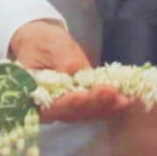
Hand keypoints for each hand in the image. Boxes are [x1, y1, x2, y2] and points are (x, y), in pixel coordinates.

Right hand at [7, 20, 128, 123]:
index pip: (51, 106)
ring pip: (85, 114)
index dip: (68, 103)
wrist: (42, 42)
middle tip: (111, 93)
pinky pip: (93, 110)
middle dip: (93, 104)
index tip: (84, 95)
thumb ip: (62, 60)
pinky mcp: (78, 104)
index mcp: (33, 94)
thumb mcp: (51, 45)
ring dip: (104, 108)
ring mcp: (64, 108)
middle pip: (71, 113)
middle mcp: (48, 108)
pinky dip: (108, 107)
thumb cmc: (42, 41)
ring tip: (122, 99)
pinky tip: (123, 101)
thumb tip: (76, 73)